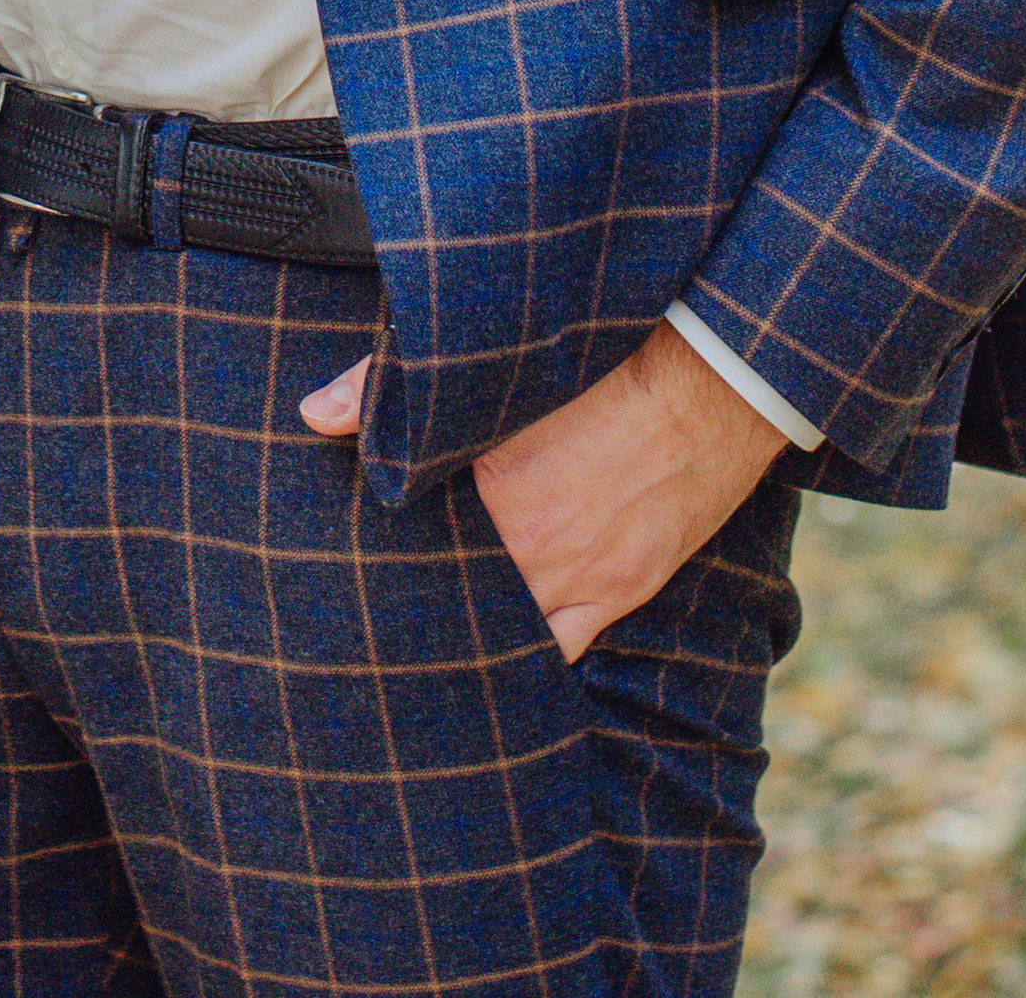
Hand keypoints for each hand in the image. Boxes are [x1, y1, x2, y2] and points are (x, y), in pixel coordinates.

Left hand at [299, 318, 784, 661]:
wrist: (712, 379)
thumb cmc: (603, 358)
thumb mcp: (498, 362)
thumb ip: (392, 385)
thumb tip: (313, 414)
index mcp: (493, 489)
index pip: (408, 540)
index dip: (370, 558)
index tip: (335, 568)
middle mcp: (532, 550)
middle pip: (450, 598)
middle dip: (412, 606)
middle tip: (362, 621)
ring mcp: (581, 580)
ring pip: (503, 638)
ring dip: (467, 637)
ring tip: (419, 651)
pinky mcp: (620, 594)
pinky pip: (562, 653)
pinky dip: (525, 661)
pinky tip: (494, 667)